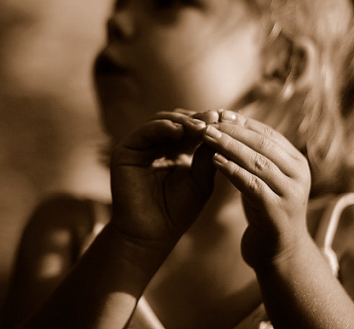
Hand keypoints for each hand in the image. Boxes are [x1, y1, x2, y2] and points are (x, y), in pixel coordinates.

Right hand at [109, 110, 217, 248]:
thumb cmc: (177, 211)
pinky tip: (179, 131)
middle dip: (196, 119)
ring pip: (162, 121)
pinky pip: (145, 131)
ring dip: (182, 121)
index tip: (228, 120)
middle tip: (215, 118)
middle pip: (177, 120)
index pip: (191, 129)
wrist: (151, 234)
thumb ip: (207, 156)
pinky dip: (162, 127)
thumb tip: (220, 129)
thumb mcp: (200, 181)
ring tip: (200, 127)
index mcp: (175, 151)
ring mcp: (140, 146)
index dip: (208, 124)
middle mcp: (156, 145)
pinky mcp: (125, 150)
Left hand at [202, 110, 311, 267]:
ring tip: (206, 136)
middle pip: (262, 144)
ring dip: (229, 146)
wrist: (279, 252)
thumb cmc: (266, 210)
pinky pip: (251, 184)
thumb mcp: (264, 178)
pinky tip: (214, 161)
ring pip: (256, 161)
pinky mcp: (276, 211)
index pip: (268, 133)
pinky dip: (232, 170)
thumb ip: (256, 154)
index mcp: (297, 162)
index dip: (242, 122)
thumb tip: (231, 121)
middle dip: (233, 130)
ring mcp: (290, 193)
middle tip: (208, 121)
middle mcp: (299, 175)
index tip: (219, 112)